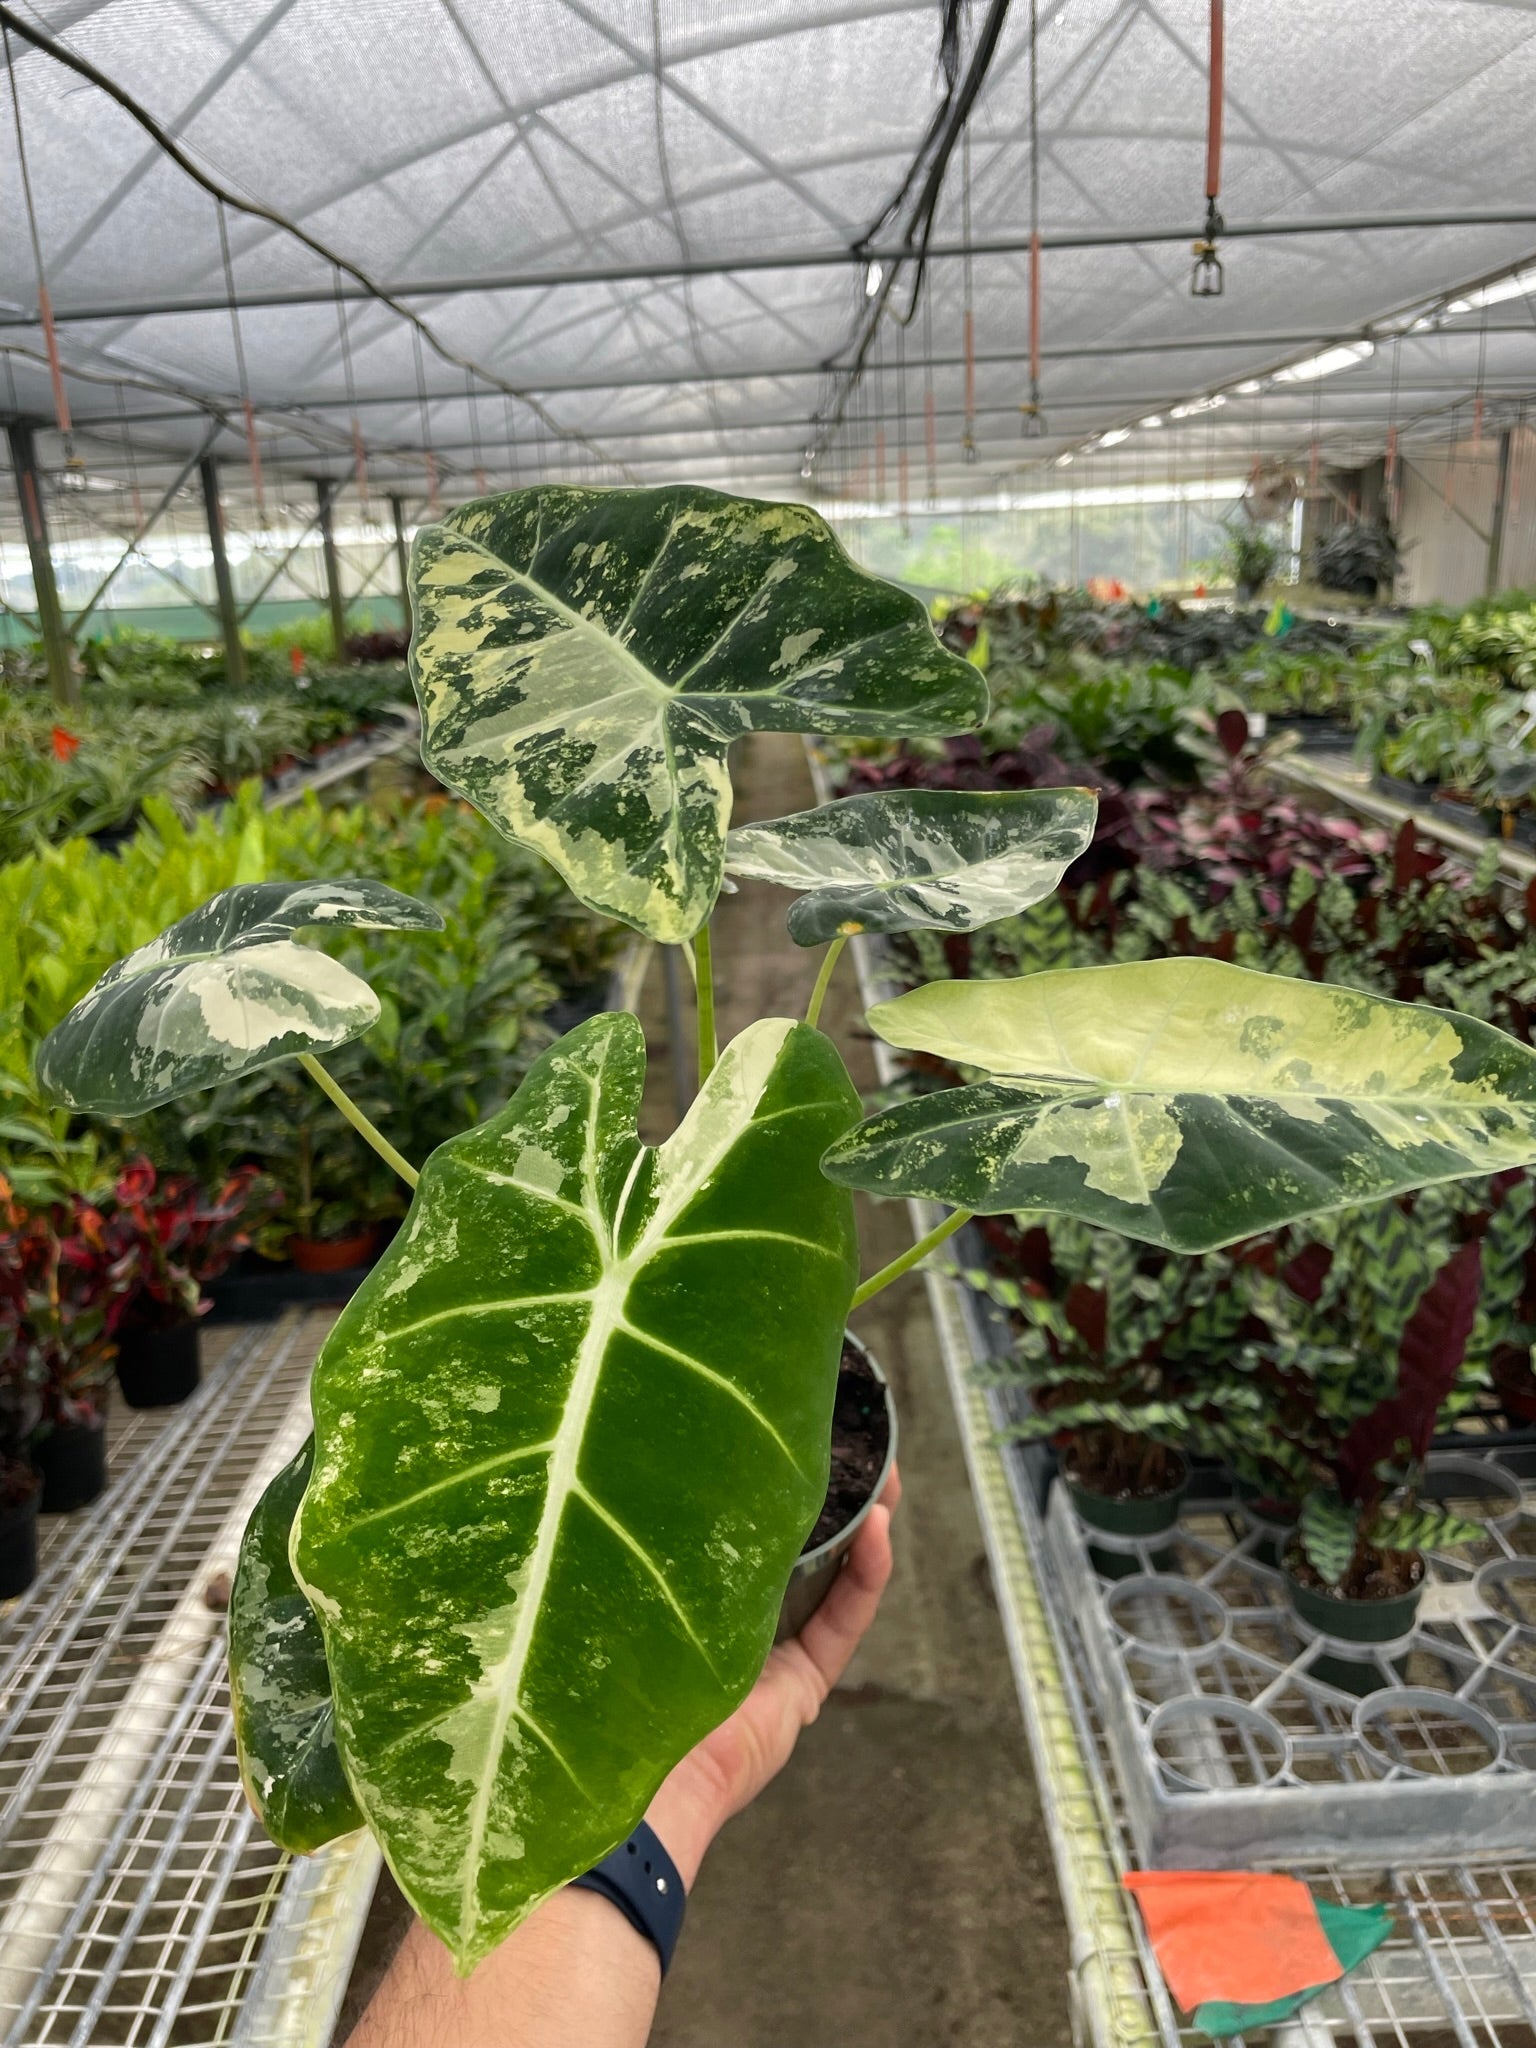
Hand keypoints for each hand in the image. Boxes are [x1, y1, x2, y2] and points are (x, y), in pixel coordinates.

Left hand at [643, 1467, 899, 1887]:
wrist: (633, 1777)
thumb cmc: (607, 1676)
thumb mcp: (636, 1582)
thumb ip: (648, 1536)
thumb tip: (635, 1448)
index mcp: (683, 1591)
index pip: (735, 1526)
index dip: (768, 1480)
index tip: (791, 1428)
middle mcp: (728, 1620)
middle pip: (791, 1542)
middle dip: (827, 1492)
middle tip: (854, 1439)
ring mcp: (769, 1656)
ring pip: (830, 1574)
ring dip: (863, 1522)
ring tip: (885, 1471)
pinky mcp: (801, 1688)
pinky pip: (845, 1619)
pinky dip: (868, 1574)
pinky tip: (880, 1528)